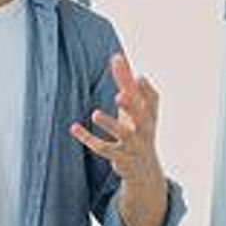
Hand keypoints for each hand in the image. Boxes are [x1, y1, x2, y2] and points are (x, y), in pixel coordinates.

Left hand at [67, 53, 161, 184]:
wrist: (144, 169)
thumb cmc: (138, 129)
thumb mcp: (134, 108)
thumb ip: (125, 82)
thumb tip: (117, 55)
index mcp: (149, 115)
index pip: (152, 101)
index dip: (146, 91)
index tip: (138, 78)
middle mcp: (145, 130)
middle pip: (141, 117)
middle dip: (131, 106)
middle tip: (120, 95)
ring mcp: (133, 146)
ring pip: (123, 135)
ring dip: (110, 124)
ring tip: (95, 114)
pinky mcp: (120, 159)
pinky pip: (103, 149)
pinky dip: (88, 138)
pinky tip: (74, 127)